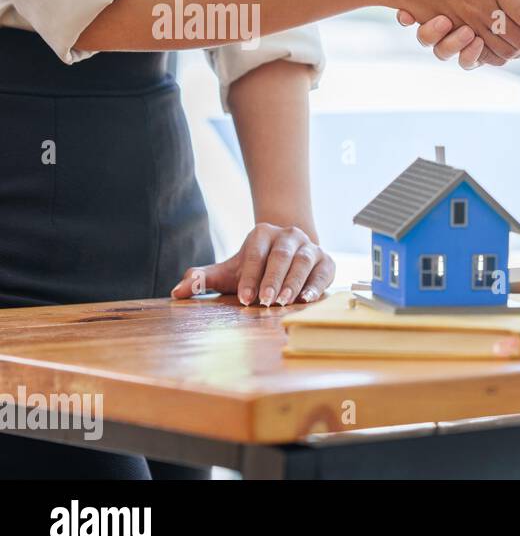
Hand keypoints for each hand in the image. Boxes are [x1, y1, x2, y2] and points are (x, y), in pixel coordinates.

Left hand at [170, 223, 336, 306]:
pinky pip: (323, 272)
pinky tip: (307, 299)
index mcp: (263, 233)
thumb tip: (176, 292)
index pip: (256, 254)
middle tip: (266, 301)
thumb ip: (203, 279)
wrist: (288, 255)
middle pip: (281, 256)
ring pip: (303, 262)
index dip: (250, 277)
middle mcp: (289, 235)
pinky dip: (317, 286)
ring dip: (294, 282)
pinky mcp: (326, 260)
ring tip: (284, 302)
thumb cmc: (255, 268)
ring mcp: (310, 246)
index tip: (245, 298)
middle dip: (273, 279)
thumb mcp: (229, 271)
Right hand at [376, 0, 519, 66]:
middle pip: (435, 37)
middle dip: (428, 33)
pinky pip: (479, 60)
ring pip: (453, 52)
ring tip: (449, 26)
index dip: (412, 14)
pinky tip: (469, 37)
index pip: (426, 11)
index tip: (405, 11)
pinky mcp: (503, 48)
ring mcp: (487, 34)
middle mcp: (472, 16)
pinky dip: (470, 54)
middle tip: (429, 20)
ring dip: (447, 45)